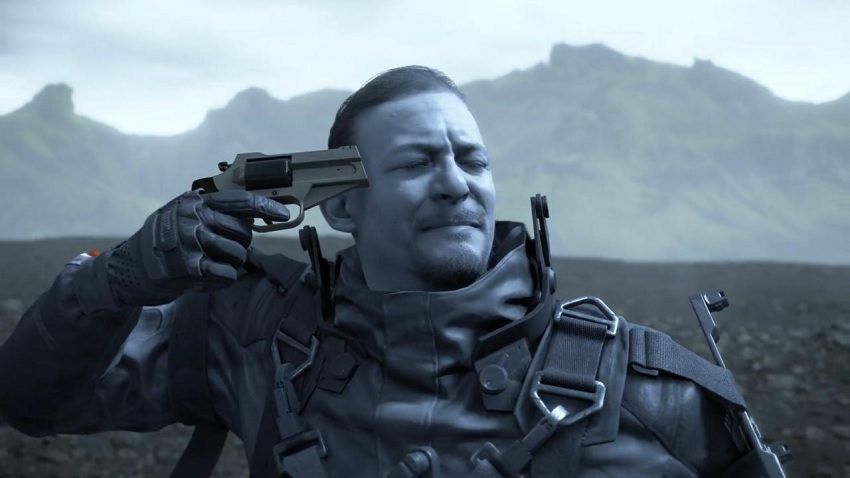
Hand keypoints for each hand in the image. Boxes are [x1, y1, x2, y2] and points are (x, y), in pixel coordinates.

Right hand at [104, 190, 289, 305]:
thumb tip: (252, 218)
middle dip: (239, 247)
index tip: (284, 214)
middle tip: (218, 254)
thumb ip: (211, 214)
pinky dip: (220, 281)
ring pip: (239, 255)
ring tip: (208, 267)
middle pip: (244, 233)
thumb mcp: (181, 218)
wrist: (125, 271)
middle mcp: (194, 216)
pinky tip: (202, 280)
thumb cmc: (159, 245)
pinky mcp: (190, 266)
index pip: (240, 201)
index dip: (266, 207)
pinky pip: (227, 275)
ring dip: (230, 266)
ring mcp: (191, 240)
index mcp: (194, 202)